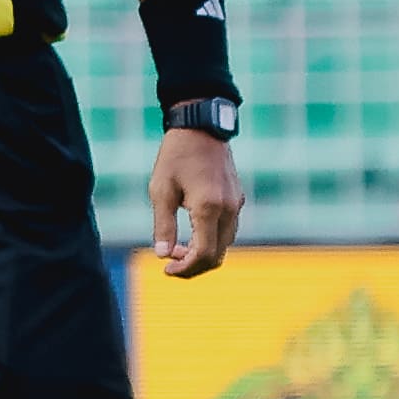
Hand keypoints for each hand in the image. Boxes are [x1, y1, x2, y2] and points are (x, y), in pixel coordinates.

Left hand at [150, 122, 245, 278]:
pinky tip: (190, 234)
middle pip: (218, 254)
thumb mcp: (161, 190)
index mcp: (209, 208)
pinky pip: (227, 230)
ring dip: (202, 253)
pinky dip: (210, 240)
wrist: (201, 128)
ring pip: (224, 244)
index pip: (204, 253)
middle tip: (168, 262)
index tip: (166, 270)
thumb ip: (163, 225)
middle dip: (193, 265)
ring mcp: (236, 205)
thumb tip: (162, 254)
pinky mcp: (237, 199)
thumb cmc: (176, 157)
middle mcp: (229, 209)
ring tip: (175, 248)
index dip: (186, 268)